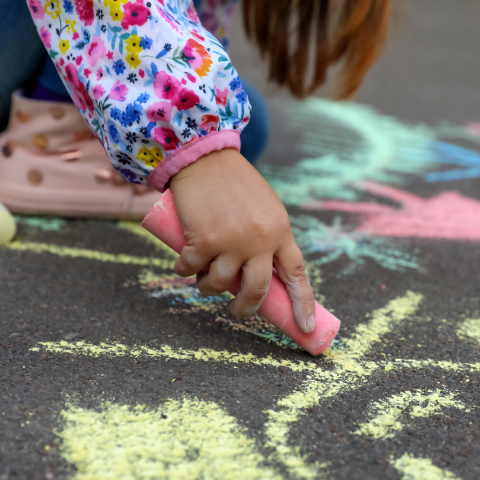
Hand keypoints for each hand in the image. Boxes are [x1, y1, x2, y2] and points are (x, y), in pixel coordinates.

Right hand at [170, 148, 315, 332]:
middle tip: (238, 311)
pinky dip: (185, 270)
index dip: (303, 303)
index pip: (296, 274)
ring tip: (205, 279)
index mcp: (280, 231)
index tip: (306, 328)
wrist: (206, 158)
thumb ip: (268, 239)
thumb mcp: (265, 209)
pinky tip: (184, 264)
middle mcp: (259, 239)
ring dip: (208, 288)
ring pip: (220, 283)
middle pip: (256, 289)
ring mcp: (231, 240)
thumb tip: (257, 276)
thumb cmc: (236, 185)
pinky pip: (192, 270)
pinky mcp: (203, 239)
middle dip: (245, 308)